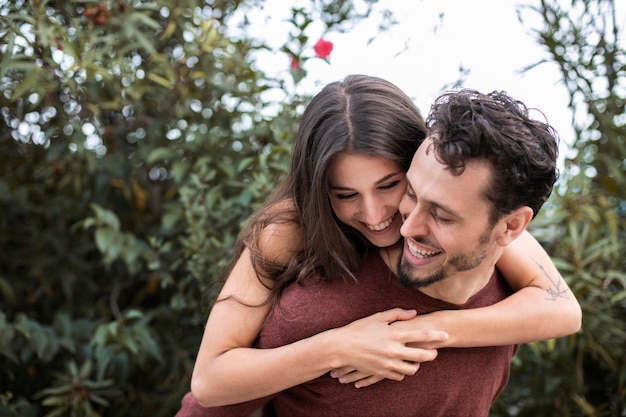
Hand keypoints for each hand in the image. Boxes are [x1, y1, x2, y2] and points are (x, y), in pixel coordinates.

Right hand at [329, 308, 446, 386]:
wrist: (341, 347)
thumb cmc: (359, 329)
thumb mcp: (377, 317)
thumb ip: (397, 314)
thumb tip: (413, 313)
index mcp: (395, 334)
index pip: (423, 336)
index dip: (437, 336)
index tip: (446, 336)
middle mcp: (394, 350)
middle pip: (423, 356)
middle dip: (432, 354)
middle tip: (435, 352)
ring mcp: (388, 364)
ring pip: (412, 369)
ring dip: (417, 364)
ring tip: (417, 359)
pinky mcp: (382, 373)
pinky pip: (400, 376)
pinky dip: (403, 372)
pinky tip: (401, 365)